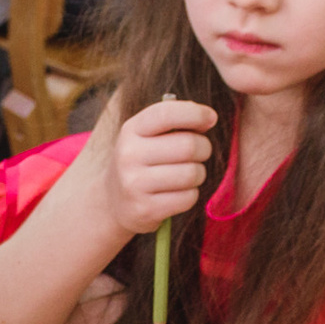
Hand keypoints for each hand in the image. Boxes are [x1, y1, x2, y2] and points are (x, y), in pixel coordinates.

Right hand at [102, 97, 215, 237]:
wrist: (114, 201)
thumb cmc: (142, 161)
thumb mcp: (146, 134)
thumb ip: (174, 121)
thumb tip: (208, 119)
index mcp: (131, 131)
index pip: (167, 114)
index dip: (196, 113)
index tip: (210, 118)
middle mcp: (129, 156)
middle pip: (188, 146)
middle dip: (204, 148)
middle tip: (199, 153)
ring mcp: (134, 185)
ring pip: (192, 173)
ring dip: (199, 173)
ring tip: (187, 174)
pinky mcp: (145, 210)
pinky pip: (188, 198)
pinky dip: (190, 194)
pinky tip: (178, 193)